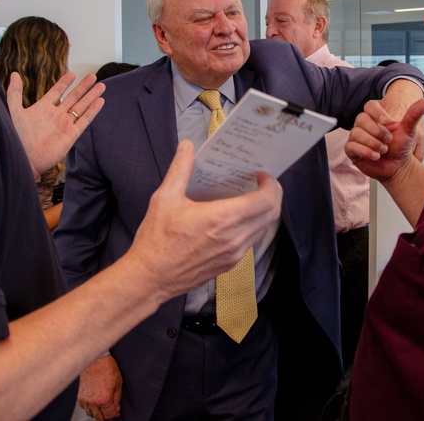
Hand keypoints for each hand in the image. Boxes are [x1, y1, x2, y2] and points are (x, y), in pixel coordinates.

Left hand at [7, 72, 104, 178]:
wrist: (23, 159)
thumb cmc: (16, 138)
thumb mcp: (14, 112)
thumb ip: (14, 93)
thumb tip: (15, 74)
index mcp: (42, 109)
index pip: (57, 92)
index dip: (64, 83)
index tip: (72, 74)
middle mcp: (56, 116)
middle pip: (73, 97)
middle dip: (83, 87)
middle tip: (93, 76)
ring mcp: (65, 125)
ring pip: (81, 107)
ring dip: (91, 96)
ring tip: (101, 86)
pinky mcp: (72, 135)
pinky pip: (85, 120)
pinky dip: (93, 111)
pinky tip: (100, 101)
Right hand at [78, 355, 121, 419]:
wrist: (95, 360)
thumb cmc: (107, 368)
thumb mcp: (118, 383)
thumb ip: (117, 399)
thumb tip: (117, 408)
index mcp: (105, 399)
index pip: (110, 415)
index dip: (115, 415)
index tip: (117, 413)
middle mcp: (94, 402)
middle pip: (100, 417)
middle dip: (107, 416)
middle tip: (111, 412)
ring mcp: (86, 400)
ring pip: (91, 414)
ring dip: (98, 413)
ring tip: (103, 409)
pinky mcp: (80, 396)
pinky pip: (84, 408)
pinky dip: (90, 408)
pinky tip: (95, 404)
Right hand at [129, 140, 281, 298]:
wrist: (150, 278)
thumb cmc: (156, 239)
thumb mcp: (165, 198)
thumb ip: (180, 169)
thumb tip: (187, 146)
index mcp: (222, 219)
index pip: (265, 200)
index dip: (271, 185)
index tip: (262, 174)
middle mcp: (234, 239)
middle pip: (271, 214)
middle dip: (273, 195)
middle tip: (262, 183)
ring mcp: (234, 255)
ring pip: (263, 229)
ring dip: (264, 211)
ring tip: (251, 197)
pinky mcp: (229, 265)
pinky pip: (251, 241)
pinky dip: (253, 226)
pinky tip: (237, 217)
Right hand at [345, 97, 423, 181]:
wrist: (397, 167)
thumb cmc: (400, 148)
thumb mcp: (409, 130)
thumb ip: (414, 115)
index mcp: (375, 117)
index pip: (369, 106)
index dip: (377, 112)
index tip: (387, 121)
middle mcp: (364, 126)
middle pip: (361, 118)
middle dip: (377, 131)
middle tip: (389, 140)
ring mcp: (356, 138)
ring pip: (356, 133)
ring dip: (373, 143)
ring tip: (383, 150)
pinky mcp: (352, 150)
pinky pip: (351, 146)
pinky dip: (365, 151)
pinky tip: (376, 156)